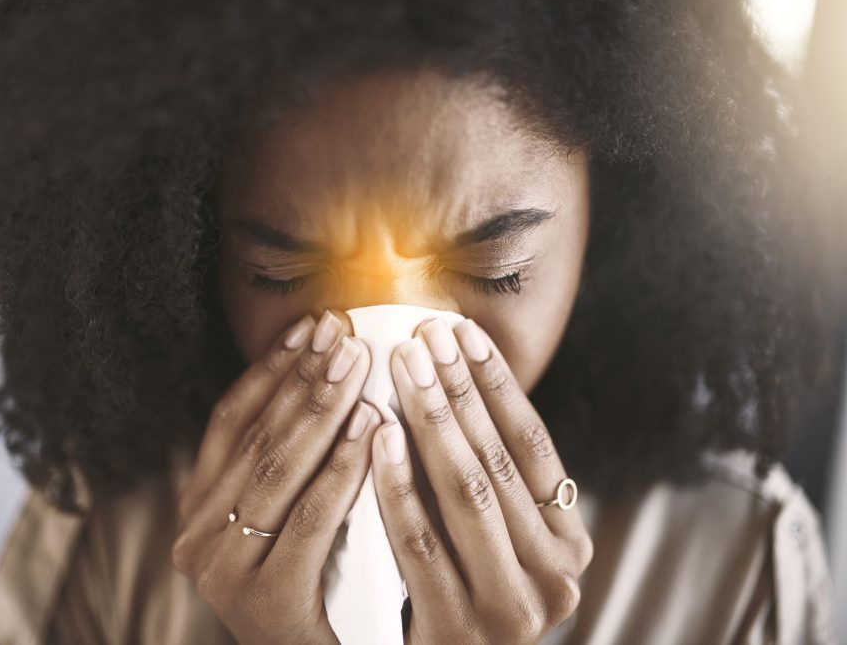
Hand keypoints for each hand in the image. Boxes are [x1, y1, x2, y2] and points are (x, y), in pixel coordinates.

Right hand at [170, 310, 382, 644]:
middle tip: (343, 332)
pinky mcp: (265, 600)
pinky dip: (342, 468)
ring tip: (358, 363)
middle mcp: (195, 538)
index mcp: (197, 511)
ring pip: (279, 470)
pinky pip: (311, 518)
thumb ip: (291, 466)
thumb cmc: (316, 594)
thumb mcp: (286, 522)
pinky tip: (370, 428)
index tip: (309, 326)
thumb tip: (330, 376)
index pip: (229, 422)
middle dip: (303, 379)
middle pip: (257, 438)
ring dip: (322, 409)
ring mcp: (222, 571)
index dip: (269, 370)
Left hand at [373, 317, 593, 644]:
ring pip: (466, 495)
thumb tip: (444, 368)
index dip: (497, 384)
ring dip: (432, 421)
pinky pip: (420, 544)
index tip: (461, 331)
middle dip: (458, 391)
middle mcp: (555, 579)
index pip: (534, 446)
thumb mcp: (490, 534)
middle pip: (498, 463)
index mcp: (569, 544)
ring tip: (402, 366)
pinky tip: (377, 434)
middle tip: (424, 335)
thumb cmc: (456, 587)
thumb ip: (484, 475)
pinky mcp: (457, 633)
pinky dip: (398, 484)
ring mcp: (510, 611)